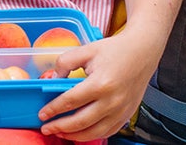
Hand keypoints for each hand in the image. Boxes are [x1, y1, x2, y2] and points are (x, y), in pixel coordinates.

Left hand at [36, 27, 161, 140]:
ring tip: (60, 132)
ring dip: (74, 135)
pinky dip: (92, 135)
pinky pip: (107, 131)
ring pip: (94, 132)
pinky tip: (80, 132)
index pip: (70, 101)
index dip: (53, 109)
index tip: (42, 114)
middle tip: (46, 128)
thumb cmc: (115, 50)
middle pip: (80, 122)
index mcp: (100, 83)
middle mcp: (112, 101)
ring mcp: (121, 110)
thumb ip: (65, 62)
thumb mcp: (86, 50)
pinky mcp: (127, 115)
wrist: (143, 51)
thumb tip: (54, 78)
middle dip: (59, 127)